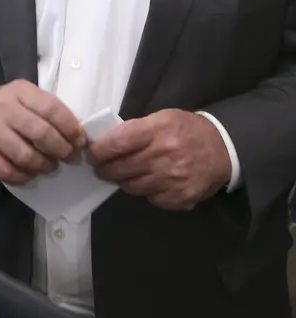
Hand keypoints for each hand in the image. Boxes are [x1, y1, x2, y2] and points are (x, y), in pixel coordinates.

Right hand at [0, 79, 86, 184]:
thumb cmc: (11, 108)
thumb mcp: (29, 99)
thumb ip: (50, 111)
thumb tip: (77, 136)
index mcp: (20, 91)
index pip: (51, 109)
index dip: (70, 128)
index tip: (80, 141)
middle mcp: (2, 108)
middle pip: (41, 133)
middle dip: (61, 149)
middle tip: (68, 157)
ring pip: (25, 156)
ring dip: (43, 165)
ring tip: (49, 166)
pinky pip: (7, 171)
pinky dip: (23, 176)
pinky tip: (29, 173)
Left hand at [88, 109, 231, 210]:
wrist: (224, 147)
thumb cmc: (185, 129)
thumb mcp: (161, 118)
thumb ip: (135, 130)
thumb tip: (105, 143)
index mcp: (156, 130)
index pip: (117, 143)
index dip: (99, 151)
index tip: (92, 155)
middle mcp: (164, 155)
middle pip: (121, 168)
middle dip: (105, 170)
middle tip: (100, 169)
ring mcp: (173, 179)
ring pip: (132, 187)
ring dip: (124, 182)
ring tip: (123, 175)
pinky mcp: (181, 197)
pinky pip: (151, 199)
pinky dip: (146, 192)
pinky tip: (150, 183)